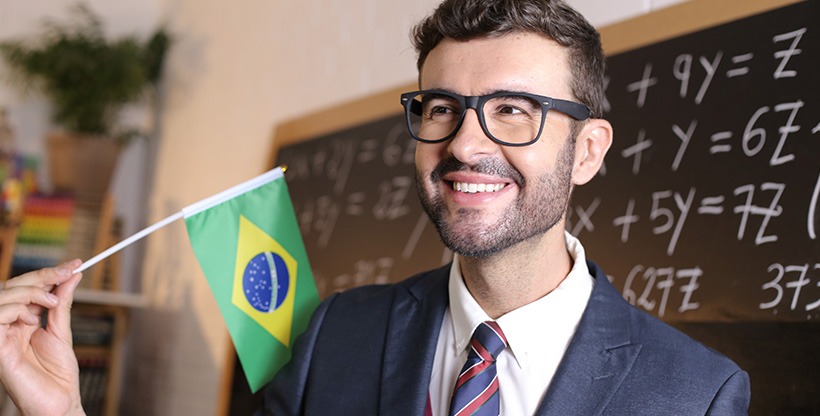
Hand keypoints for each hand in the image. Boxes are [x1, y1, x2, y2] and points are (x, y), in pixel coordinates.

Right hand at [0, 260, 85, 415]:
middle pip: (12, 287)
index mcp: (23, 321)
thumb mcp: (62, 331)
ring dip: (28, 292)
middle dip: (40, 276)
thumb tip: (72, 276)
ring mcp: (1, 335)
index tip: (74, 263)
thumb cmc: (59, 374)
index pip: (27, 288)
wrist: (59, 402)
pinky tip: (32, 319)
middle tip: (66, 272)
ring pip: (1, 297)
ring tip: (51, 302)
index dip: (49, 273)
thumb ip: (62, 304)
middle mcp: (9, 325)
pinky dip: (14, 309)